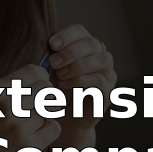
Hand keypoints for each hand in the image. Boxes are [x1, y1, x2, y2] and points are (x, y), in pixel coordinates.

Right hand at [0, 64, 62, 151]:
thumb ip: (6, 93)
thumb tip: (40, 80)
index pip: (33, 72)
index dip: (42, 79)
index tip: (41, 88)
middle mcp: (5, 105)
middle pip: (46, 89)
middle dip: (47, 99)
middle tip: (39, 110)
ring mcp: (17, 125)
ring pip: (50, 110)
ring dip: (45, 118)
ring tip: (30, 128)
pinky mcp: (27, 145)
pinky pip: (53, 128)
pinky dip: (48, 132)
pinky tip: (35, 138)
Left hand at [43, 24, 116, 147]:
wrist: (64, 120)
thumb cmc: (57, 92)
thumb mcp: (50, 72)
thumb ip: (50, 56)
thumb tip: (44, 43)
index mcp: (85, 47)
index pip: (80, 31)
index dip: (66, 35)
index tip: (51, 45)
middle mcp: (100, 57)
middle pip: (92, 43)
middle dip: (70, 52)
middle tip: (53, 63)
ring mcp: (108, 74)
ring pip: (101, 60)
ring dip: (77, 66)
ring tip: (58, 76)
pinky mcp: (108, 92)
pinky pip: (99, 81)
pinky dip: (80, 81)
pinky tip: (64, 86)